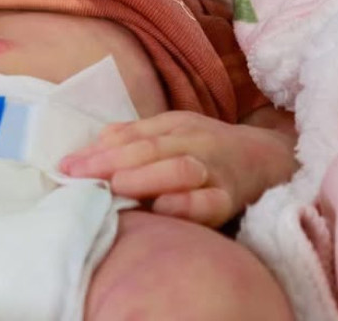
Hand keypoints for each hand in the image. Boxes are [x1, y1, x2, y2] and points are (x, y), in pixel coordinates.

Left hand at [58, 111, 295, 226]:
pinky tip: (163, 209)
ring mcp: (215, 169)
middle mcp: (195, 143)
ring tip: (115, 188)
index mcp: (176, 127)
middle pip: (151, 149)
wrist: (271, 161)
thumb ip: (134, 136)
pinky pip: (211, 202)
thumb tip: (93, 143)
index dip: (97, 151)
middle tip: (79, 176)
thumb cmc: (211, 150)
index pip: (132, 137)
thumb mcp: (175, 132)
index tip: (65, 165)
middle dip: (111, 162)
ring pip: (180, 169)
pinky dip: (187, 205)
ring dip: (146, 177)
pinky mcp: (233, 198)